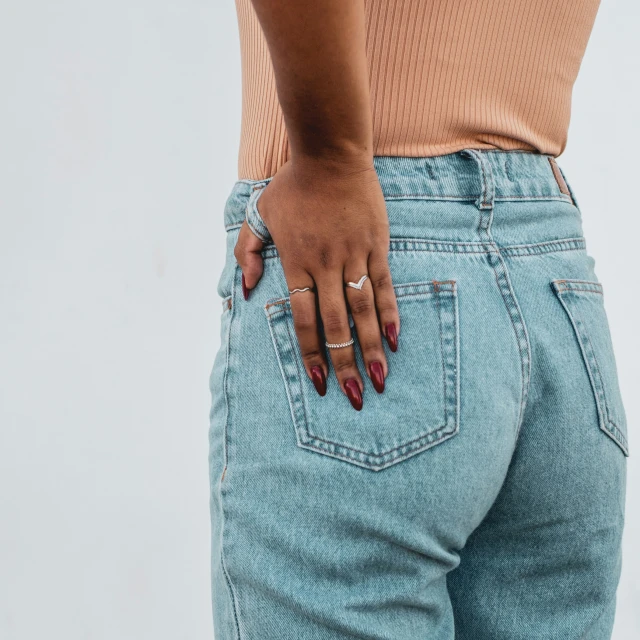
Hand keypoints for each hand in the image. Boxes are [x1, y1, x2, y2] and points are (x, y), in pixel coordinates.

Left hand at [234, 156, 398, 410]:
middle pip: (335, 325)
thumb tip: (244, 290)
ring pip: (363, 312)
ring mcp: (354, 257)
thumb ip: (247, 252)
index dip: (311, 355)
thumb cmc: (293, 186)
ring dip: (371, 348)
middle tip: (353, 396)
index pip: (304, 321)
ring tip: (379, 380)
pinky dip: (390, 314)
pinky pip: (384, 286)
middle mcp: (326, 267)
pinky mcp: (376, 247)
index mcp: (296, 264)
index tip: (319, 383)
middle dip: (344, 364)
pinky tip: (394, 341)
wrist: (331, 154)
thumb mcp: (258, 214)